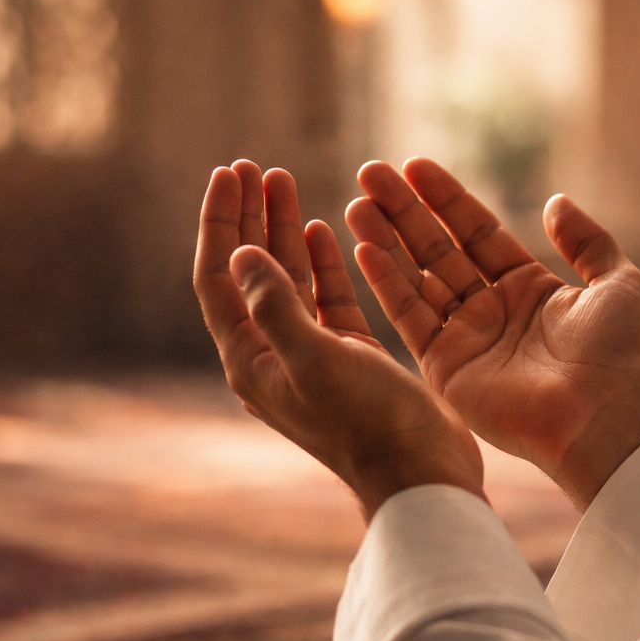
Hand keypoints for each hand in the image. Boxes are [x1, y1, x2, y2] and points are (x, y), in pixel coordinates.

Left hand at [194, 160, 482, 518]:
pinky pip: (326, 298)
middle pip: (249, 271)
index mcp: (252, 360)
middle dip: (247, 216)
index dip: (220, 222)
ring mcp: (312, 356)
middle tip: (252, 166)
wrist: (419, 474)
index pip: (220, 278)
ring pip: (288, 279)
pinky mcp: (350, 357)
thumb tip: (242, 254)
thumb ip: (274, 305)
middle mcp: (274, 356)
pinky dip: (322, 261)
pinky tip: (322, 227)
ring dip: (282, 228)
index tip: (228, 171)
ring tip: (283, 178)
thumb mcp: (315, 360)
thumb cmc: (368, 423)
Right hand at [346, 158, 639, 509]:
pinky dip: (387, 284)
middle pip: (439, 250)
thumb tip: (556, 202)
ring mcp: (467, 340)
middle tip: (370, 173)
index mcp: (530, 290)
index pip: (478, 233)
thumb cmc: (621, 355)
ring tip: (357, 202)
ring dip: (386, 241)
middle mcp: (493, 312)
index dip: (447, 200)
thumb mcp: (620, 283)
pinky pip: (411, 319)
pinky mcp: (446, 370)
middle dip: (404, 212)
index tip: (414, 166)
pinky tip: (364, 247)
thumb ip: (587, 241)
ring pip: (417, 279)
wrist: (606, 417)